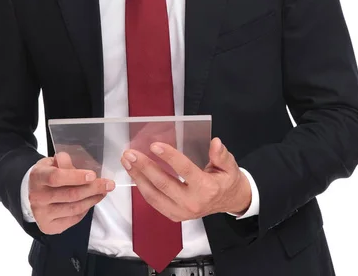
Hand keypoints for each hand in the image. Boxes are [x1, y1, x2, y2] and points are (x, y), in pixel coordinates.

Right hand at [29, 152, 114, 234]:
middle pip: (70, 194)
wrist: (32, 193)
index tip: (93, 175)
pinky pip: (73, 218)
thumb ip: (66, 162)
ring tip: (103, 191)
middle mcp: (37, 197)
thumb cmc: (47, 174)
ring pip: (74, 208)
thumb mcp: (53, 162)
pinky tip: (92, 200)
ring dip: (93, 199)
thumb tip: (82, 166)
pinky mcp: (49, 226)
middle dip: (93, 188)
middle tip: (108, 184)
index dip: (76, 176)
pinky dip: (86, 209)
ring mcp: (42, 214)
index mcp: (38, 177)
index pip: (57, 177)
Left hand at [121, 137, 250, 221]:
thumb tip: (215, 143)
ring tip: (127, 162)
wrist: (228, 202)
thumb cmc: (227, 180)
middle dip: (145, 167)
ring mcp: (181, 212)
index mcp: (206, 188)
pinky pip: (154, 202)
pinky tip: (135, 174)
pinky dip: (142, 187)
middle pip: (163, 183)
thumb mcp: (230, 166)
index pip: (184, 170)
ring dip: (138, 177)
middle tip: (131, 154)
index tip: (154, 145)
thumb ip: (222, 155)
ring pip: (154, 195)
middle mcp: (192, 203)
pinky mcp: (174, 215)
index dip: (169, 157)